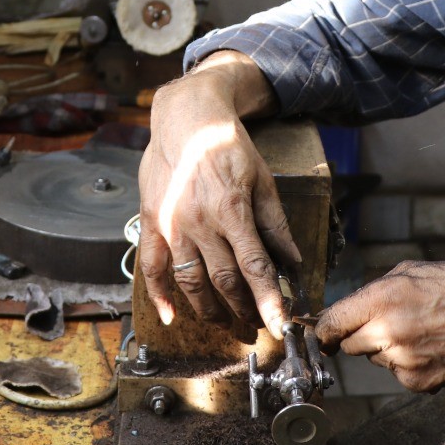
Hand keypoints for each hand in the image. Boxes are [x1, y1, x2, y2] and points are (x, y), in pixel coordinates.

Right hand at [138, 61, 300, 333]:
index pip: (254, 267)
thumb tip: (293, 261)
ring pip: (190, 281)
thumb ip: (275, 225)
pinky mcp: (152, 222)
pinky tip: (170, 315)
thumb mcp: (263, 181)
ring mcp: (173, 224)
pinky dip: (159, 295)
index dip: (268, 301)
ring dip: (209, 308)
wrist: (187, 118)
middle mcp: (201, 222)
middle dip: (242, 310)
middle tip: (256, 326)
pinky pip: (151, 267)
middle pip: (223, 280)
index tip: (278, 325)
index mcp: (233, 210)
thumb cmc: (228, 147)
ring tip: (224, 322)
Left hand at [316, 260, 444, 392]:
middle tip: (385, 324)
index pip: (332, 323)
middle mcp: (388, 332)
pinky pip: (397, 374)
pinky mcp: (418, 382)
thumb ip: (379, 288)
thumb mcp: (416, 271)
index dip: (324, 330)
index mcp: (384, 299)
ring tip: (419, 331)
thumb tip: (355, 305)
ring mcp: (403, 361)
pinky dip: (408, 364)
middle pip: (349, 345)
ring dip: (386, 348)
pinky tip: (431, 347)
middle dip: (360, 335)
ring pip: (375, 359)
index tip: (324, 333)